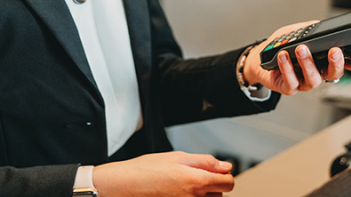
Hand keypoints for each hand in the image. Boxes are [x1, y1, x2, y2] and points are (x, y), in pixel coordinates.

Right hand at [93, 152, 233, 196]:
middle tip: (193, 177)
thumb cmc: (145, 170)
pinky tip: (177, 192)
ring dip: (202, 195)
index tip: (216, 172)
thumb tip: (225, 166)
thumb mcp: (178, 157)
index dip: (224, 175)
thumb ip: (206, 162)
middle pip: (219, 195)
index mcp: (197, 182)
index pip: (228, 183)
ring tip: (183, 186)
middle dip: (212, 186)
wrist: (122, 186)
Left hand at [242, 21, 350, 94]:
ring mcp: (304, 82)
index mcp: (324, 60)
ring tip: (301, 49)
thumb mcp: (298, 31)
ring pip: (314, 79)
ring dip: (308, 63)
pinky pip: (292, 81)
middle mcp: (318, 73)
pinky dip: (287, 67)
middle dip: (337, 63)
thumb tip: (322, 26)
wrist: (259, 59)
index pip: (347, 64)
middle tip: (335, 51)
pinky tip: (284, 56)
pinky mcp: (289, 87)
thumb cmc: (281, 46)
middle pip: (334, 74)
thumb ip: (312, 29)